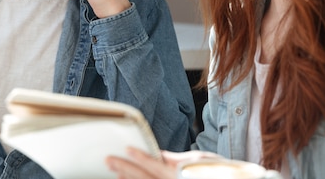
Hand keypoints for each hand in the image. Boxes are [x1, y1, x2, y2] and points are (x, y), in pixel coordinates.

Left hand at [106, 148, 221, 178]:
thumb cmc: (215, 173)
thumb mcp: (199, 161)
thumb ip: (176, 160)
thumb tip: (159, 154)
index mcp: (180, 174)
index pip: (156, 164)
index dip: (141, 157)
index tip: (127, 149)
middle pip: (144, 178)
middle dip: (126, 169)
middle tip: (109, 160)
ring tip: (114, 173)